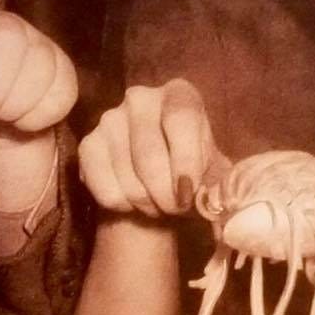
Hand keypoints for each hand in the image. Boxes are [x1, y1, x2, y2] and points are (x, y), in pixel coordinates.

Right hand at [78, 79, 219, 217]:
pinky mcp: (88, 144)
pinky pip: (104, 187)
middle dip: (167, 195)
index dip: (186, 160)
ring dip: (147, 203)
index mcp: (180, 94)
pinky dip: (123, 205)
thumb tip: (226, 219)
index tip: (189, 193)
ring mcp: (110, 118)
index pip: (181, 119)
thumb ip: (223, 190)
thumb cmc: (192, 170)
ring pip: (128, 176)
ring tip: (160, 204)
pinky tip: (134, 200)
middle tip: (177, 208)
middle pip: (150, 154)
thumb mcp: (215, 173)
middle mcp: (141, 97)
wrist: (157, 180)